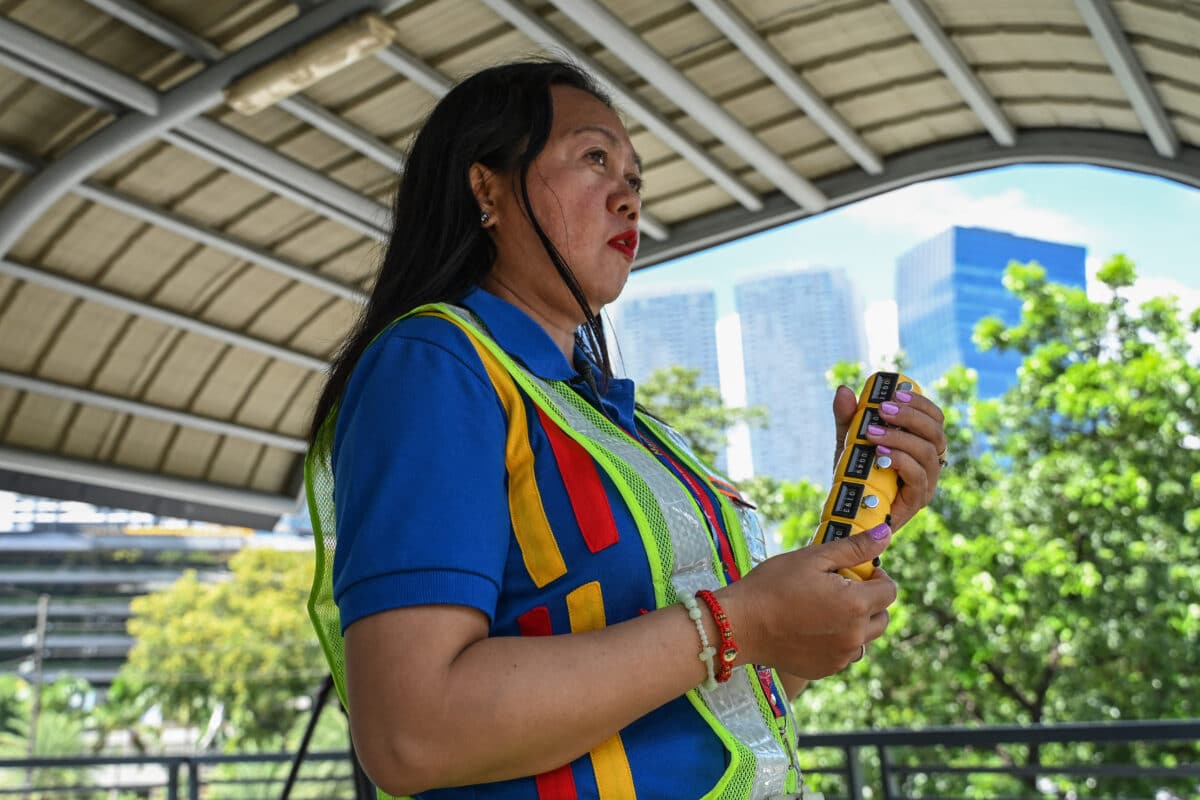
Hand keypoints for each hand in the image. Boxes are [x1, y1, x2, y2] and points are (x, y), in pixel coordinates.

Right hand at [717, 525, 896, 679]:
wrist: (739, 625)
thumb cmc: (772, 586)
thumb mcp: (812, 558)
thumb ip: (854, 548)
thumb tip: (885, 534)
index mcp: (856, 605)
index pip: (890, 590)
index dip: (876, 576)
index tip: (856, 572)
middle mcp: (855, 635)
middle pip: (882, 617)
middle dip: (869, 601)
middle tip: (839, 590)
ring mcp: (840, 657)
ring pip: (864, 638)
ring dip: (855, 623)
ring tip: (824, 610)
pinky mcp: (825, 670)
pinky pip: (844, 654)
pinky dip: (837, 641)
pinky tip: (811, 628)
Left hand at [831, 384, 946, 529]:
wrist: (846, 510)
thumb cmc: (855, 474)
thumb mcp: (849, 441)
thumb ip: (848, 417)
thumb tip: (844, 391)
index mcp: (921, 443)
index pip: (935, 418)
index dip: (920, 403)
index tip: (896, 394)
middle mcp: (930, 462)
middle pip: (936, 432)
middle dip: (910, 416)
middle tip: (882, 410)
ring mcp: (926, 482)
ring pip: (928, 452)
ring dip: (901, 437)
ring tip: (872, 433)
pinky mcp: (917, 500)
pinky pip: (918, 477)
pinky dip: (901, 461)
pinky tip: (881, 454)